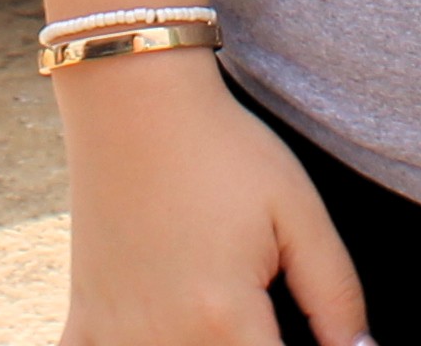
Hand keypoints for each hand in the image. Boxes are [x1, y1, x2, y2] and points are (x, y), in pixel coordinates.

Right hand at [54, 56, 365, 345]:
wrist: (133, 97)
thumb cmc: (222, 149)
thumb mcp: (298, 212)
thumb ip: (336, 296)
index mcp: (224, 318)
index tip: (306, 334)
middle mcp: (166, 339)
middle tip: (263, 311)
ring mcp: (117, 335)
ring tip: (217, 311)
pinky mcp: (83, 324)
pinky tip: (155, 326)